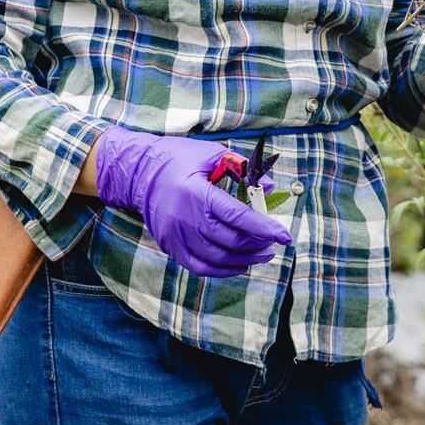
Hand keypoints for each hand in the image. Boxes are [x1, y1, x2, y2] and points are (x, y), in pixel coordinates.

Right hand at [90, 126, 291, 277]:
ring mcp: (177, 237)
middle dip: (258, 244)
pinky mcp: (171, 247)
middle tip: (273, 242)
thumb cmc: (179, 159)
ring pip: (218, 258)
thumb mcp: (212, 155)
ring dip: (244, 259)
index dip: (265, 228)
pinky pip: (200, 267)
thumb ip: (242, 170)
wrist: (139, 173)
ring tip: (262, 254)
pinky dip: (223, 270)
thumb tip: (269, 188)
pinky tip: (239, 264)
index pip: (239, 217)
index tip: (286, 237)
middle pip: (231, 240)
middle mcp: (187, 219)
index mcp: (199, 194)